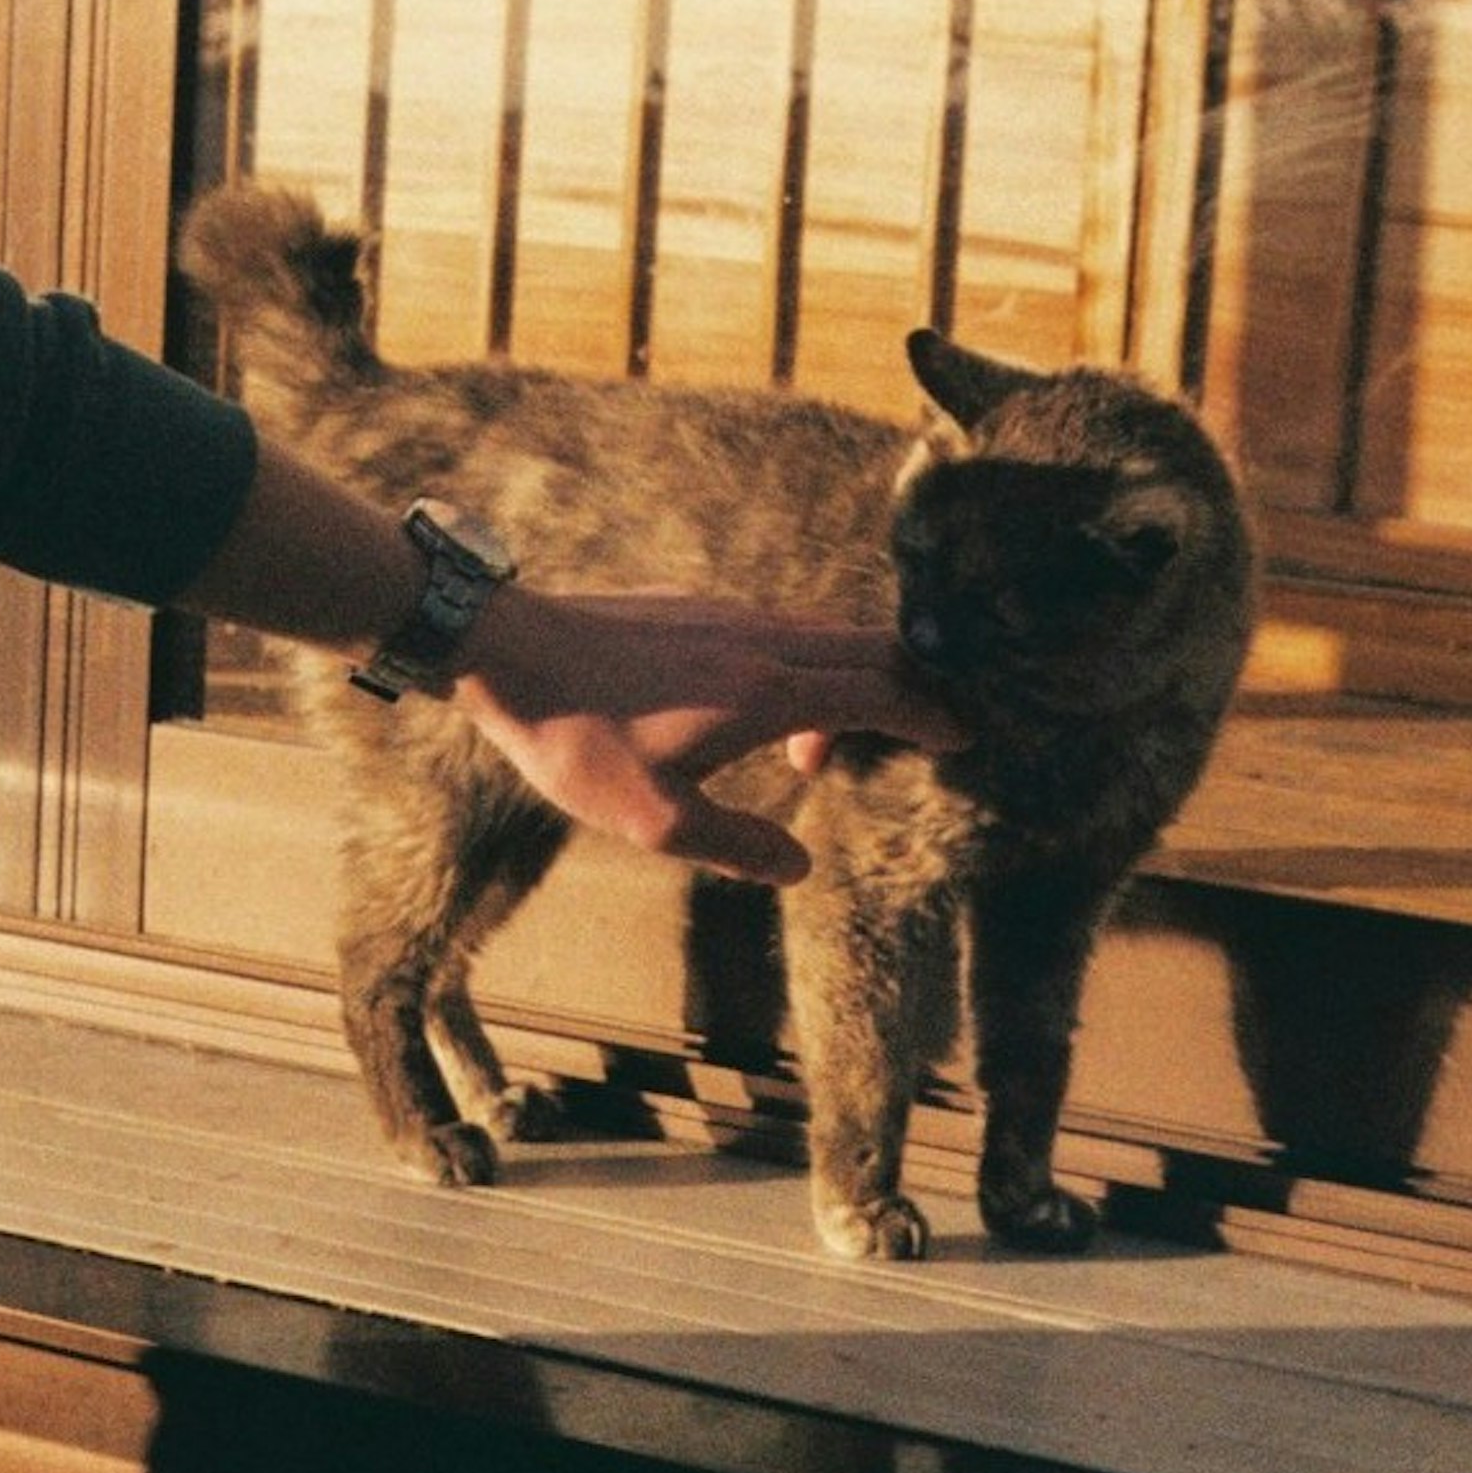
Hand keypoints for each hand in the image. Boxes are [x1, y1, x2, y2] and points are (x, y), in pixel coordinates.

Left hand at [450, 585, 963, 882]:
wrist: (508, 652)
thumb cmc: (578, 742)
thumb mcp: (656, 822)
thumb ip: (739, 847)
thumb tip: (800, 867)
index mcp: (766, 694)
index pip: (878, 696)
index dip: (929, 717)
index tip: (963, 737)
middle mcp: (762, 640)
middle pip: (872, 649)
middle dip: (913, 686)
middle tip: (935, 724)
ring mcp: (730, 613)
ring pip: (827, 635)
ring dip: (852, 681)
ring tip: (821, 750)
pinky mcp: (698, 606)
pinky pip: (784, 628)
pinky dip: (809, 664)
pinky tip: (766, 710)